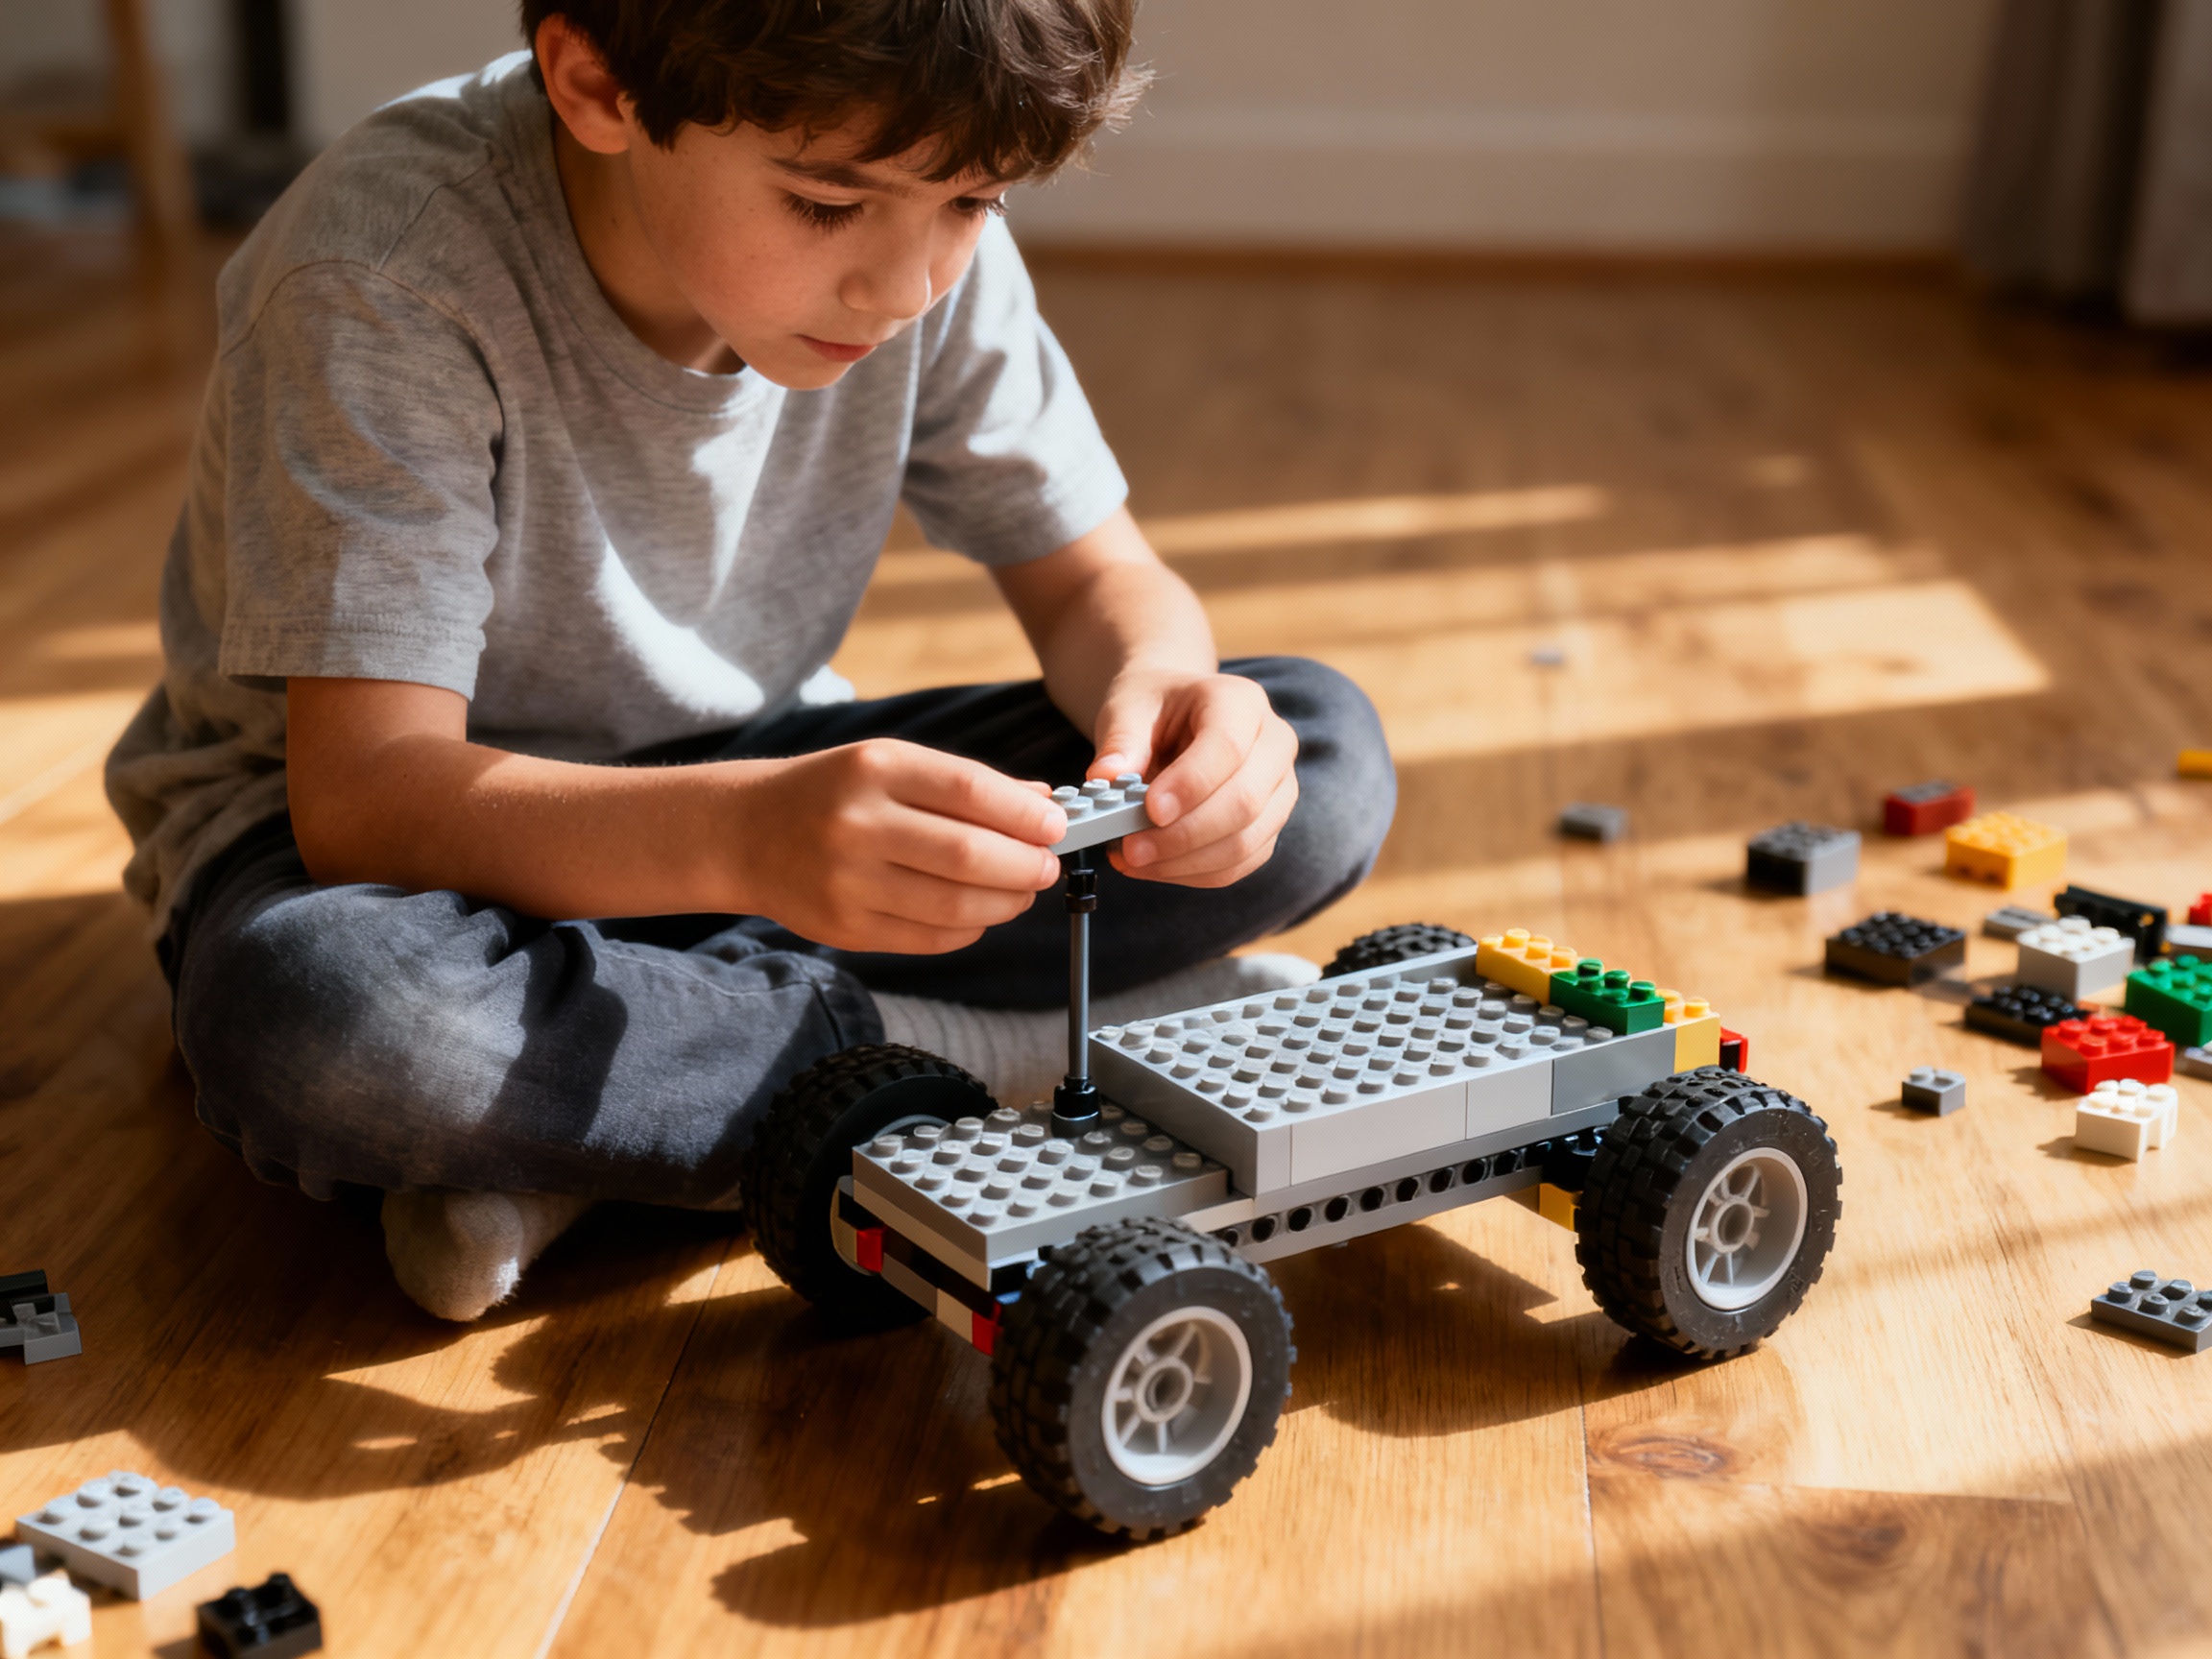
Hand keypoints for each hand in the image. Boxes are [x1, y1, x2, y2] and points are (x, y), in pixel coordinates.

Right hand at [726, 739, 1063, 951]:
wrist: (746, 833)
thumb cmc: (833, 792)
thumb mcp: (890, 764)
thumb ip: (964, 783)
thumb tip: (1042, 802)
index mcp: (874, 768)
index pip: (969, 790)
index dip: (1025, 814)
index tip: (1057, 825)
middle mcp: (858, 823)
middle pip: (968, 855)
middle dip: (1025, 865)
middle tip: (1045, 866)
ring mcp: (848, 881)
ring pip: (954, 905)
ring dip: (1005, 903)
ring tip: (1020, 891)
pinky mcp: (845, 928)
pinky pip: (929, 938)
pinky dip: (968, 927)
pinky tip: (978, 913)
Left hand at [1090, 668, 1298, 886]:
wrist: (1175, 717)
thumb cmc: (1155, 709)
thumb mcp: (1128, 708)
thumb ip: (1120, 741)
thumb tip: (1105, 777)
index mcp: (1241, 702)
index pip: (1228, 747)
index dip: (1191, 784)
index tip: (1151, 810)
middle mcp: (1274, 745)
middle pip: (1245, 802)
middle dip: (1184, 835)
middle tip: (1132, 849)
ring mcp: (1279, 789)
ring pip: (1245, 842)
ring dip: (1185, 862)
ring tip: (1134, 860)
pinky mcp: (1269, 826)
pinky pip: (1239, 864)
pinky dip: (1193, 873)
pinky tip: (1155, 866)